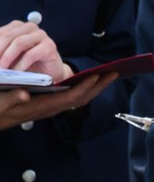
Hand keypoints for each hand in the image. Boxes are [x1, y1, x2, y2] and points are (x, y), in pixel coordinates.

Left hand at [0, 20, 69, 80]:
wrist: (50, 72)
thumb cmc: (27, 63)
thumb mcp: (9, 55)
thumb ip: (0, 51)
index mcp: (17, 26)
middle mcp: (29, 27)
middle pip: (7, 36)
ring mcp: (41, 35)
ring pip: (18, 43)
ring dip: (6, 58)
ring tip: (1, 70)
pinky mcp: (49, 46)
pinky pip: (31, 54)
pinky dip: (21, 65)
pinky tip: (16, 73)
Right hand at [0, 74, 116, 129]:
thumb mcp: (0, 102)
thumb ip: (11, 98)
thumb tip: (24, 95)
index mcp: (43, 107)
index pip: (71, 97)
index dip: (85, 87)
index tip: (97, 75)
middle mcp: (51, 108)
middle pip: (82, 99)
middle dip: (99, 86)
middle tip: (113, 73)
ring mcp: (51, 107)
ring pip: (79, 98)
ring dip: (94, 87)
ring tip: (105, 74)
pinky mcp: (48, 105)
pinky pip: (71, 97)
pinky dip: (83, 88)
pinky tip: (86, 80)